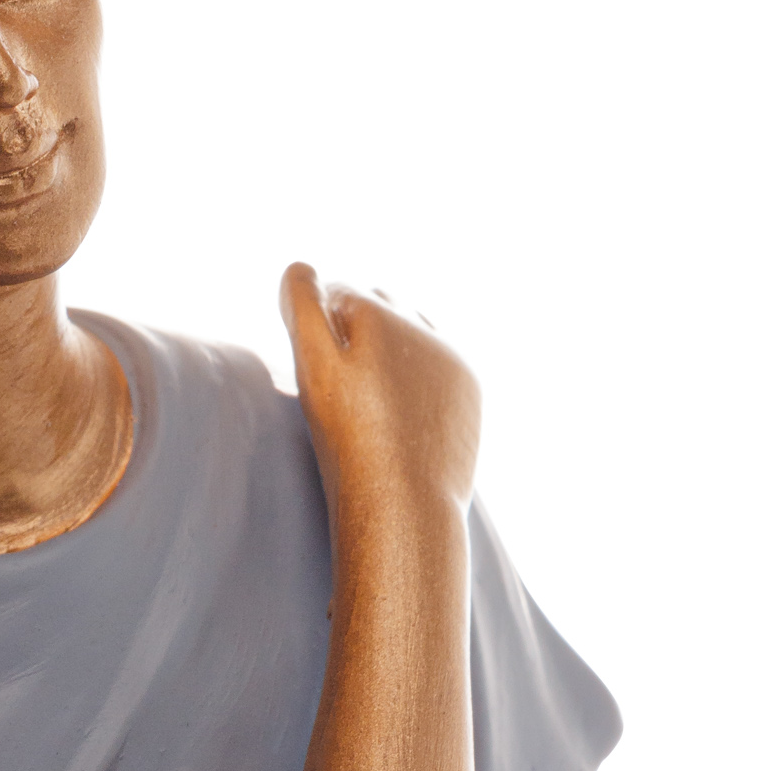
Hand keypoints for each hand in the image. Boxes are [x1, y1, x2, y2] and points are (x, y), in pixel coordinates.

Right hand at [280, 264, 479, 517]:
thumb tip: (300, 269)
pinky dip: (417, 378)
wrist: (407, 502)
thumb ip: (302, 310)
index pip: (334, 291)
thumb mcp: (313, 369)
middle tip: (335, 374)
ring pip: (411, 333)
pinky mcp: (470, 391)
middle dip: (355, 325)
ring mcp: (452, 357)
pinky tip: (397, 411)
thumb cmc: (349, 439)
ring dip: (389, 347)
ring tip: (367, 392)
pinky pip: (438, 367)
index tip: (309, 358)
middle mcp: (422, 324)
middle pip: (378, 305)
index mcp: (379, 311)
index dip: (315, 322)